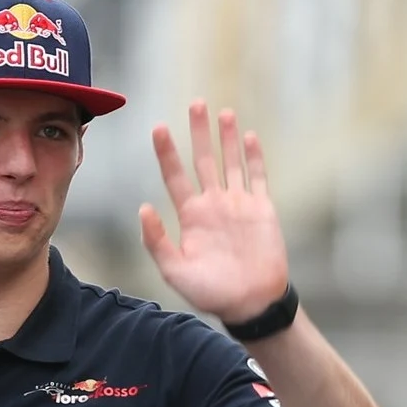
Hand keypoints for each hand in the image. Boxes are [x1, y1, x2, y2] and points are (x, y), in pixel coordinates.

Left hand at [140, 100, 289, 323]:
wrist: (251, 303)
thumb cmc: (212, 292)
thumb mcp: (175, 271)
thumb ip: (157, 241)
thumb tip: (144, 207)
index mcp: (191, 215)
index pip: (176, 175)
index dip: (167, 152)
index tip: (159, 127)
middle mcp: (214, 204)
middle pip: (204, 159)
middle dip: (199, 132)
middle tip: (195, 103)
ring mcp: (238, 204)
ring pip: (231, 162)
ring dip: (227, 138)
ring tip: (223, 112)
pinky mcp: (262, 209)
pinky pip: (258, 177)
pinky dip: (254, 157)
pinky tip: (249, 136)